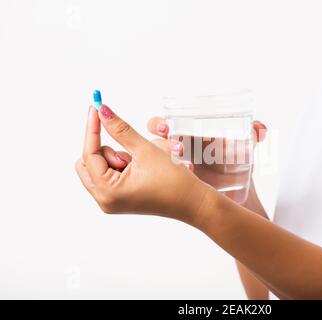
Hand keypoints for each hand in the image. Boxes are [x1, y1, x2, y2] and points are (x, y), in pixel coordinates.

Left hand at [75, 105, 211, 225]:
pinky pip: (109, 175)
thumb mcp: (145, 150)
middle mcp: (104, 200)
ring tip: (140, 163)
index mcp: (107, 191)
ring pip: (99, 167)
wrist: (192, 202)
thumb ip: (120, 129)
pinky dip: (120, 166)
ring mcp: (111, 201)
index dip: (92, 128)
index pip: (89, 153)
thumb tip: (102, 111)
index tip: (95, 107)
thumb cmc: (174, 180)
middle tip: (128, 150)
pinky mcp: (119, 199)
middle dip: (105, 150)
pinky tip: (140, 169)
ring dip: (115, 158)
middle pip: (88, 163)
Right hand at [146, 116, 266, 193]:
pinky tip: (190, 183)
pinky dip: (173, 182)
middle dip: (160, 145)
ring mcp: (173, 171)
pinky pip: (166, 184)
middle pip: (152, 144)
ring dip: (168, 165)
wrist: (238, 188)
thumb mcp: (244, 147)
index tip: (168, 128)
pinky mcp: (177, 186)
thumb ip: (253, 134)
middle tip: (179, 150)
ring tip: (191, 169)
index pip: (160, 125)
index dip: (159, 124)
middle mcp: (173, 151)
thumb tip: (261, 128)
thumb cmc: (235, 161)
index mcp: (184, 134)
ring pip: (157, 165)